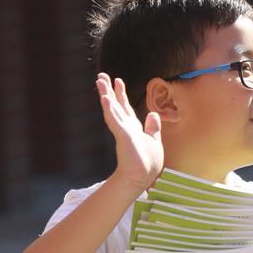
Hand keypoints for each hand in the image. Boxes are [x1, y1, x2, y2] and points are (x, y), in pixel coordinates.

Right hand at [96, 73, 163, 193]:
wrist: (142, 177)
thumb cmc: (147, 163)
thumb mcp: (153, 140)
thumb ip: (153, 127)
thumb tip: (153, 113)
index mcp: (133, 127)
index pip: (125, 107)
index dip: (121, 94)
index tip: (117, 81)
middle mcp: (125, 126)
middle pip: (116, 105)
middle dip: (109, 90)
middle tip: (101, 76)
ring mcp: (123, 130)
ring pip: (112, 109)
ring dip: (106, 94)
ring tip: (100, 81)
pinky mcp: (123, 136)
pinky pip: (115, 120)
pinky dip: (110, 109)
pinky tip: (106, 99)